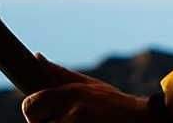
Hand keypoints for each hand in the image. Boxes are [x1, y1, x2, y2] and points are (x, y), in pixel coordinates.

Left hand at [21, 55, 149, 121]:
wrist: (142, 122)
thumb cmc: (113, 104)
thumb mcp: (88, 84)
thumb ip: (59, 74)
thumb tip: (36, 57)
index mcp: (70, 95)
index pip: (30, 106)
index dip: (35, 109)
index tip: (44, 112)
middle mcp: (72, 116)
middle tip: (66, 120)